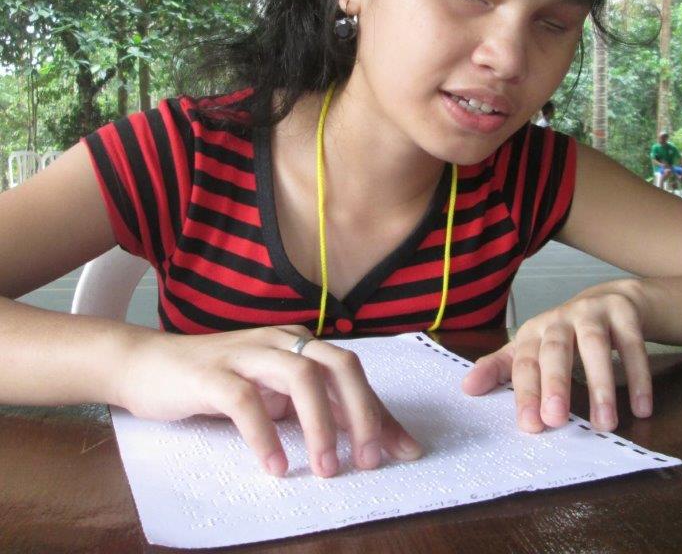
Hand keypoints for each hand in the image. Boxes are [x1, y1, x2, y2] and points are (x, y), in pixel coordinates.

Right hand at [115, 325, 422, 477]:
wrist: (147, 365)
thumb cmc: (217, 383)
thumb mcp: (274, 397)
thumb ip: (314, 411)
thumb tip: (363, 441)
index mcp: (299, 344)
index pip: (352, 373)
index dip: (380, 412)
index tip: (404, 451)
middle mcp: (280, 341)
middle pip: (338, 366)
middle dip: (362, 413)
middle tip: (367, 461)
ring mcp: (246, 353)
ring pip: (300, 377)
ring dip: (320, 426)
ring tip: (326, 470)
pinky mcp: (211, 374)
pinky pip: (245, 402)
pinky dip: (265, 436)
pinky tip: (274, 466)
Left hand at [461, 280, 651, 432]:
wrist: (615, 300)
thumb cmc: (567, 335)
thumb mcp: (533, 348)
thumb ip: (501, 368)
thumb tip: (466, 388)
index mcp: (534, 332)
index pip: (524, 362)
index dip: (525, 392)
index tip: (529, 425)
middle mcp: (560, 318)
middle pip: (555, 350)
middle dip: (554, 384)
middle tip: (556, 420)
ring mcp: (593, 312)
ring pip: (595, 346)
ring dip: (600, 385)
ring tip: (605, 424)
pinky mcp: (624, 313)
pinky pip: (632, 344)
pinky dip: (638, 376)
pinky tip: (641, 407)